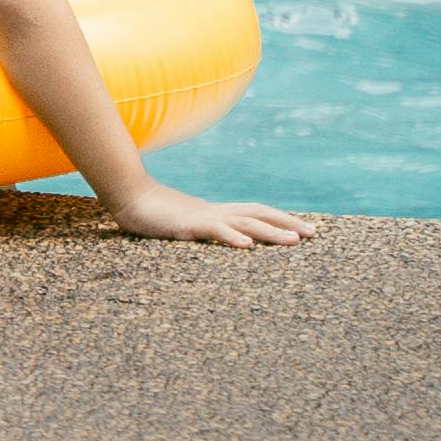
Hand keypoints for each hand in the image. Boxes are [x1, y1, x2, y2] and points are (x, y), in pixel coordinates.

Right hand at [109, 182, 319, 248]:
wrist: (127, 194)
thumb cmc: (151, 212)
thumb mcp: (183, 225)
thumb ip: (201, 231)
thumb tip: (218, 238)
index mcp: (216, 213)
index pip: (256, 212)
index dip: (280, 219)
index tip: (303, 229)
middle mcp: (215, 212)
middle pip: (259, 214)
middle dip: (287, 224)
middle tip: (314, 234)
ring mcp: (202, 217)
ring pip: (243, 223)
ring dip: (270, 231)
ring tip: (293, 241)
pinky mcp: (187, 224)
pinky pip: (213, 230)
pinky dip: (232, 237)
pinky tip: (247, 246)